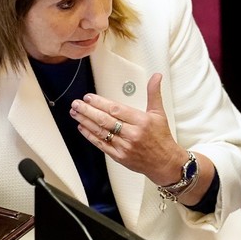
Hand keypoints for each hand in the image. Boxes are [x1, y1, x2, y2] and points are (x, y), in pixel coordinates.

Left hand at [70, 73, 185, 185]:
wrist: (165, 163)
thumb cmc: (161, 138)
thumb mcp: (159, 113)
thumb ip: (154, 93)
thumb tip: (156, 77)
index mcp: (141, 121)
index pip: (116, 109)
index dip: (100, 103)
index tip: (89, 98)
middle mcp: (132, 134)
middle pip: (105, 120)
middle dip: (88, 111)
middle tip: (76, 104)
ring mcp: (124, 146)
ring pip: (101, 132)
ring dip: (85, 122)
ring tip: (76, 113)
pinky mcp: (119, 156)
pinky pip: (101, 145)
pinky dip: (90, 136)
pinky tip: (82, 128)